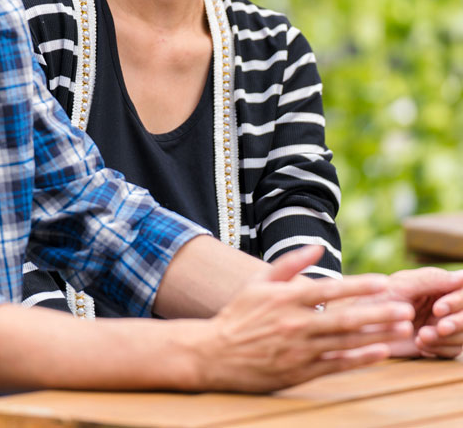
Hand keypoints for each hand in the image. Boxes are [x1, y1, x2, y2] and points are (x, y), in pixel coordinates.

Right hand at [195, 246, 414, 392]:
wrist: (212, 354)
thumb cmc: (237, 316)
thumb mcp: (256, 283)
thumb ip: (288, 264)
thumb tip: (317, 247)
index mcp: (283, 299)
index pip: (327, 290)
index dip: (358, 285)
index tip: (383, 281)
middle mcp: (293, 323)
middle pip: (343, 318)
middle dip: (377, 313)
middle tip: (404, 309)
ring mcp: (297, 349)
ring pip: (344, 342)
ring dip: (376, 335)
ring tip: (402, 328)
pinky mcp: (298, 371)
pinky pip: (335, 364)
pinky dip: (359, 359)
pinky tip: (379, 352)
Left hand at [375, 268, 462, 357]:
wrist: (356, 328)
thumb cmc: (373, 300)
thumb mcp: (400, 286)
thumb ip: (431, 279)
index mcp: (438, 284)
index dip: (457, 301)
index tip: (438, 309)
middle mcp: (444, 303)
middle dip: (458, 322)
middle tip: (439, 329)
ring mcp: (442, 324)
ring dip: (448, 338)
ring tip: (422, 338)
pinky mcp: (437, 344)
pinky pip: (452, 350)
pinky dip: (440, 349)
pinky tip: (421, 345)